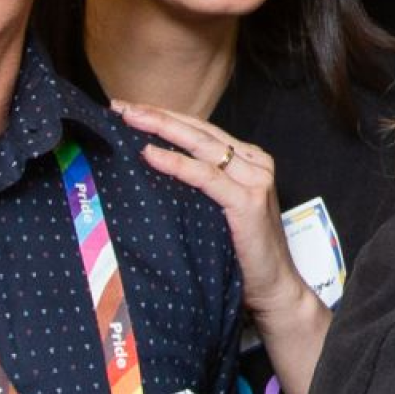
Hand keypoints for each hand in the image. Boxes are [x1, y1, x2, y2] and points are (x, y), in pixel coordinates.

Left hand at [116, 101, 304, 312]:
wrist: (273, 286)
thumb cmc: (241, 252)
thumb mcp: (219, 208)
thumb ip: (200, 186)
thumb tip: (151, 169)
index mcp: (249, 160)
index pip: (201, 130)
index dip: (165, 117)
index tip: (129, 109)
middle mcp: (254, 163)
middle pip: (198, 131)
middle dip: (157, 116)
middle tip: (121, 107)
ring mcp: (254, 180)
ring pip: (201, 145)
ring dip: (162, 129)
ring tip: (130, 119)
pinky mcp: (248, 201)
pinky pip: (205, 176)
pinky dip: (176, 164)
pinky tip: (150, 154)